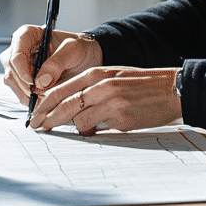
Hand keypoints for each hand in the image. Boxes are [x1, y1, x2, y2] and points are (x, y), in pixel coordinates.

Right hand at [0, 25, 102, 104]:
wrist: (87, 59)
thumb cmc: (80, 48)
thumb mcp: (74, 50)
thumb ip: (57, 63)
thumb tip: (40, 82)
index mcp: (28, 35)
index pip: (16, 53)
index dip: (21, 69)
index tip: (32, 83)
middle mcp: (20, 50)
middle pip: (11, 70)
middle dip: (25, 85)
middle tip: (42, 95)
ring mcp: (20, 66)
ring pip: (13, 84)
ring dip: (28, 95)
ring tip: (48, 96)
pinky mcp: (23, 81)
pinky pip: (20, 93)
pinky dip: (31, 100)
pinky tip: (46, 98)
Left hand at [26, 65, 181, 134]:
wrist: (170, 89)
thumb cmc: (141, 85)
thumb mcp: (113, 77)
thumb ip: (91, 87)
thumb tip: (68, 106)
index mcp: (97, 73)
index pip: (61, 88)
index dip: (44, 103)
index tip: (35, 114)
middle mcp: (101, 85)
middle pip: (64, 104)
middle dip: (47, 118)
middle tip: (37, 128)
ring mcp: (111, 101)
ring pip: (78, 119)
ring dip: (71, 129)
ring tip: (70, 133)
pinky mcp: (121, 117)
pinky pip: (97, 129)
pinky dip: (92, 133)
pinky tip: (94, 132)